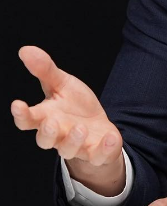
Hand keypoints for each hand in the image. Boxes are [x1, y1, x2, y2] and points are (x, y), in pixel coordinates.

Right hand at [10, 46, 124, 188]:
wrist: (97, 128)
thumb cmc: (74, 105)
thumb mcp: (62, 84)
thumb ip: (44, 70)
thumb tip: (25, 49)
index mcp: (46, 117)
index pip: (28, 120)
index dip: (21, 114)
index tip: (17, 104)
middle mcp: (58, 135)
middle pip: (44, 141)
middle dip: (46, 133)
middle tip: (50, 122)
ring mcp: (77, 146)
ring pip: (68, 150)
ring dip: (74, 140)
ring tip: (80, 127)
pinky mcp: (97, 152)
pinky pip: (99, 155)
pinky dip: (104, 149)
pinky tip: (110, 137)